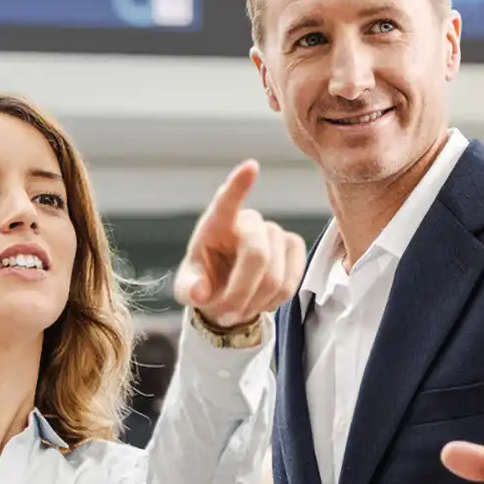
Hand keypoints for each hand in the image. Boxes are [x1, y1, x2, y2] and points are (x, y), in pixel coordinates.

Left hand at [174, 160, 306, 329]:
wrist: (229, 294)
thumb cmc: (205, 283)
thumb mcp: (188, 288)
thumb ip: (190, 289)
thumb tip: (199, 293)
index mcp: (216, 223)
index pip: (226, 201)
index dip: (239, 186)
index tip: (250, 167)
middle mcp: (248, 221)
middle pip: (257, 256)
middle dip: (241, 293)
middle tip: (225, 316)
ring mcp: (275, 232)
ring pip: (275, 277)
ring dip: (255, 302)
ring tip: (238, 308)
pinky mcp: (295, 246)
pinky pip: (291, 283)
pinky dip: (273, 302)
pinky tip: (259, 300)